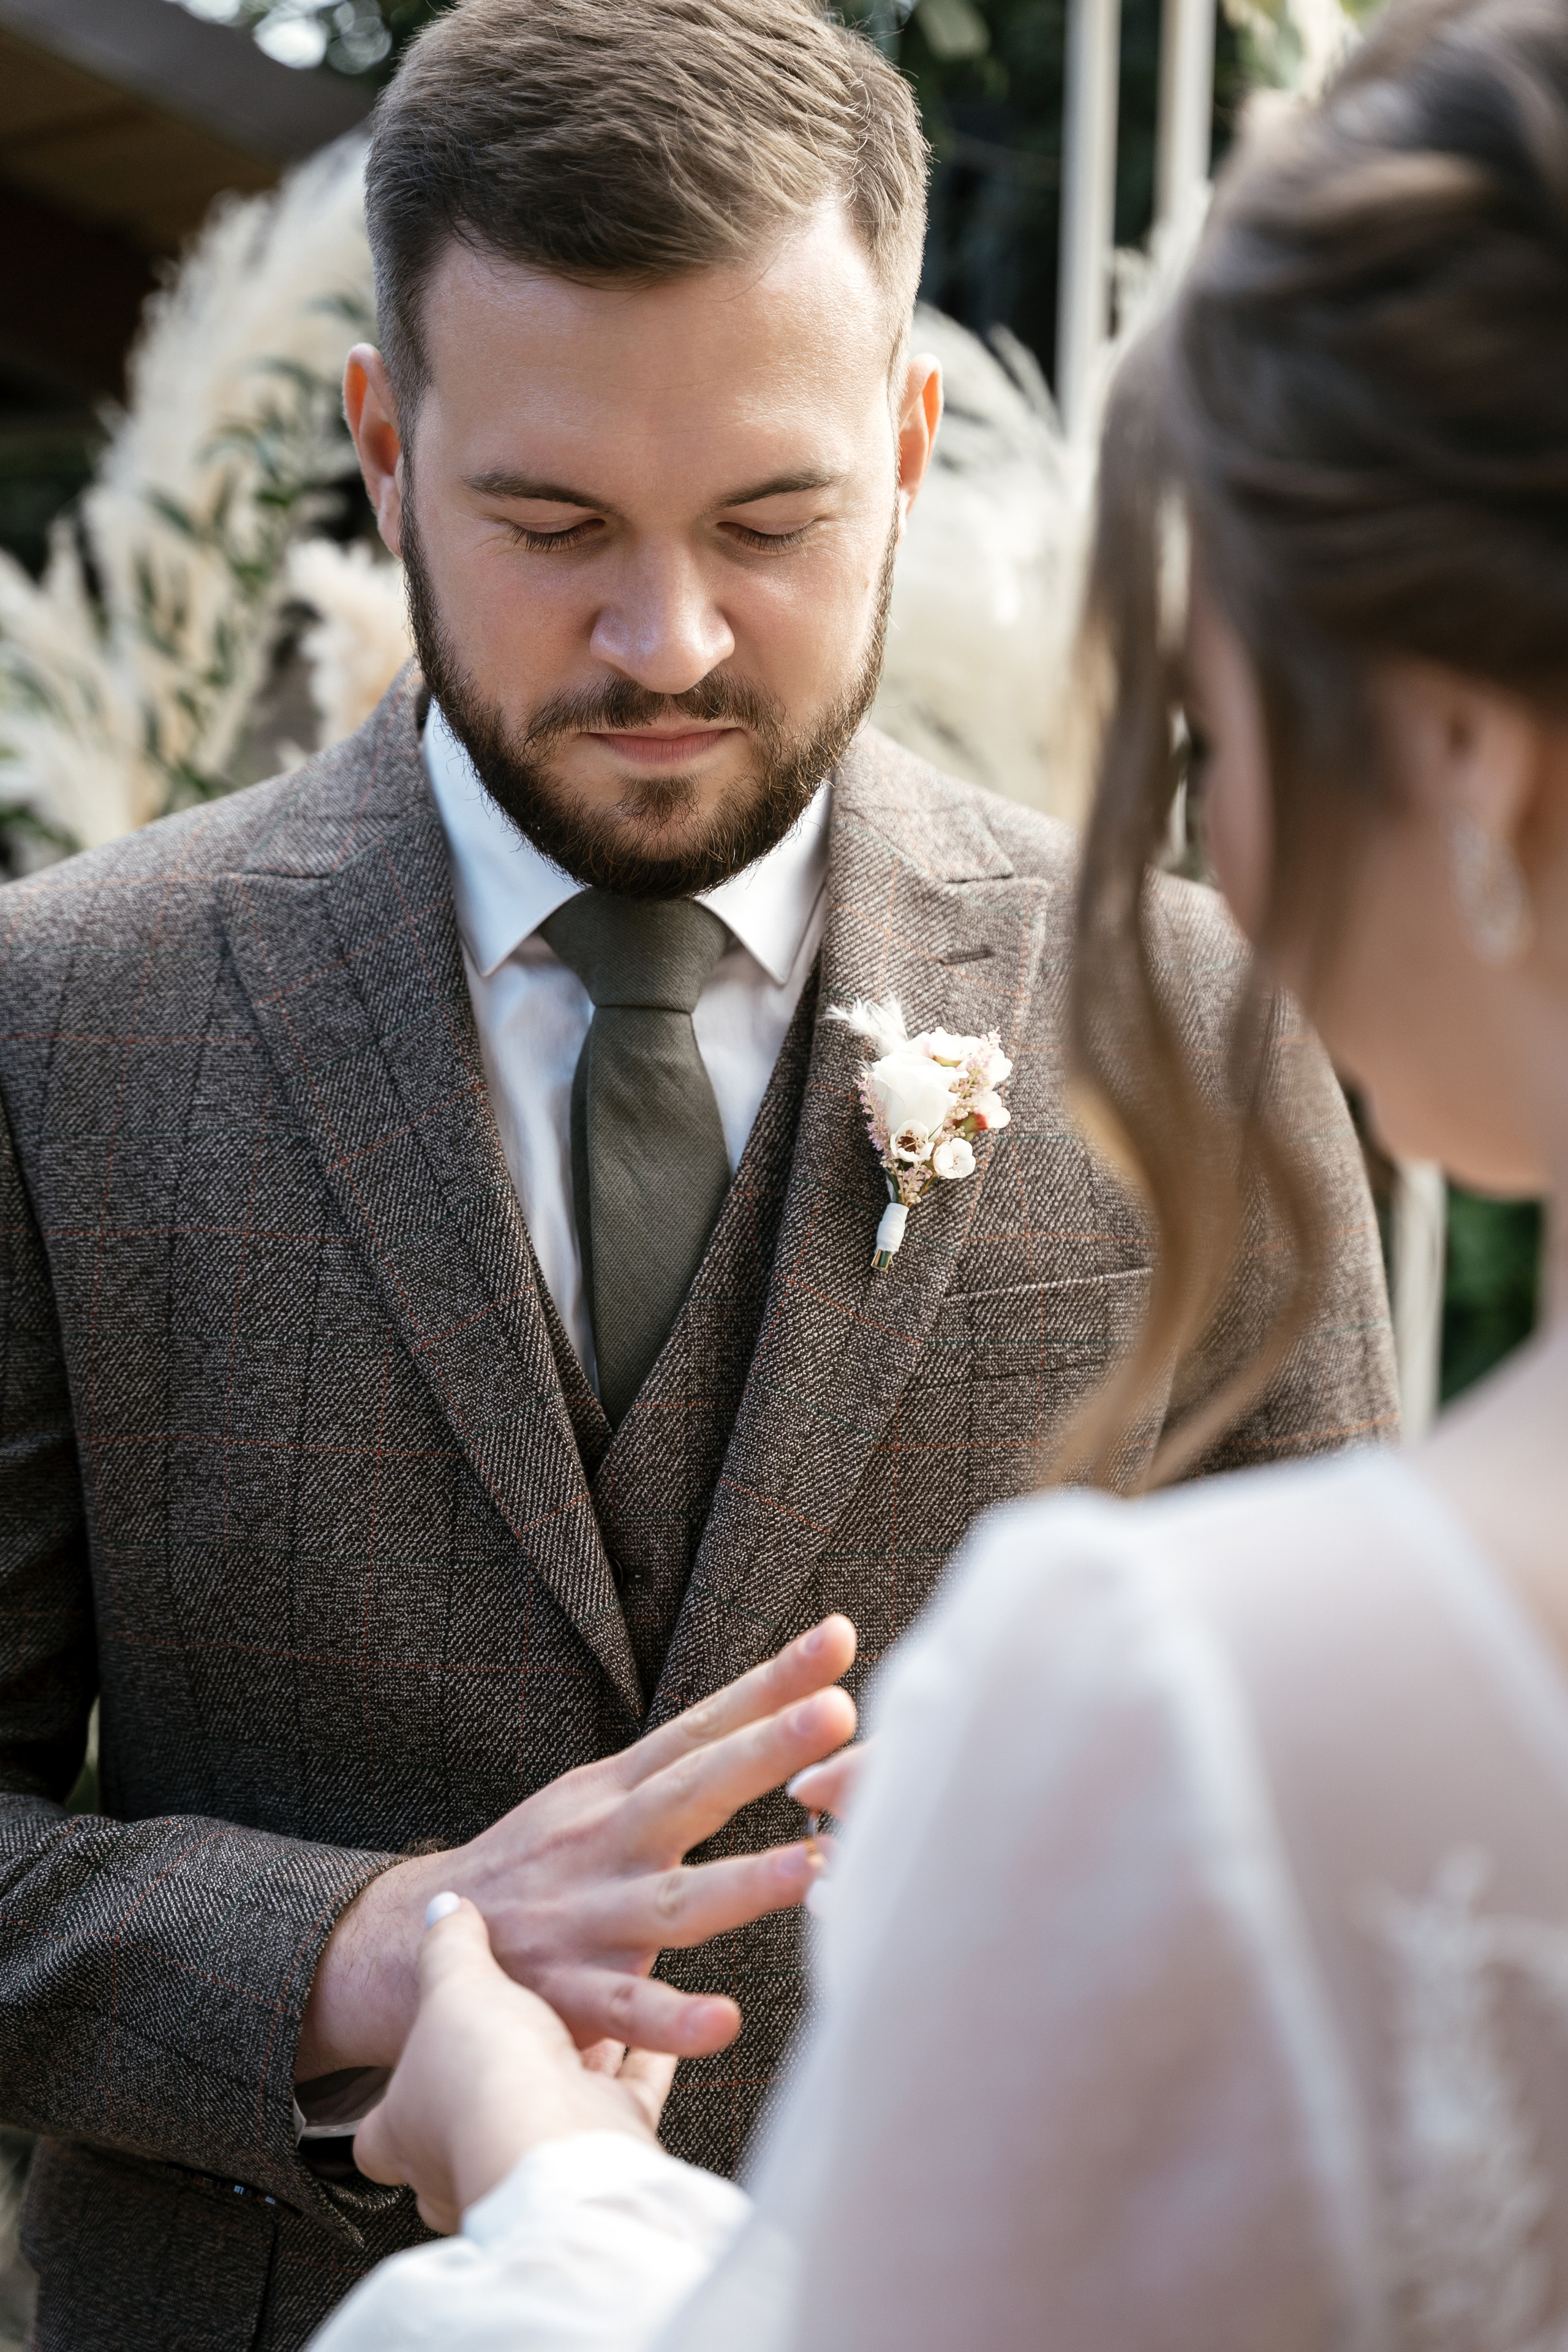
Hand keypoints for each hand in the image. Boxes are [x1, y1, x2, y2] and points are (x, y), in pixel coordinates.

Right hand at [297, 1616, 857, 2076]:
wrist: (412, 1943)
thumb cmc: (537, 1864)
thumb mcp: (595, 1798)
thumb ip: (680, 1769)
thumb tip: (777, 1722)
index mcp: (616, 1790)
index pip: (703, 1725)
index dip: (771, 1683)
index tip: (840, 1638)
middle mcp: (607, 1841)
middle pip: (695, 1789)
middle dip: (767, 1749)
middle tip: (841, 1712)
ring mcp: (587, 1917)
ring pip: (675, 1901)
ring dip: (744, 1882)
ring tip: (817, 1865)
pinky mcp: (566, 1994)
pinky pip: (626, 2012)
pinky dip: (672, 2019)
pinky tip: (725, 2022)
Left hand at [353, 1897, 670, 2234]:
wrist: (556, 2147)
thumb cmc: (481, 2080)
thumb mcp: (455, 1987)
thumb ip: (451, 1947)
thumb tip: (442, 1907)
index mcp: (404, 2134)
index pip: (377, 2133)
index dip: (394, 2096)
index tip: (411, 2065)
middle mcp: (465, 2162)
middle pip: (475, 2116)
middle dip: (501, 2074)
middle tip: (515, 2029)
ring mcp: (535, 2159)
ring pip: (549, 2107)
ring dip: (573, 2062)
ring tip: (593, 2012)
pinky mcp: (597, 2145)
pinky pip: (623, 2099)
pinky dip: (642, 2063)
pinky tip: (652, 2032)